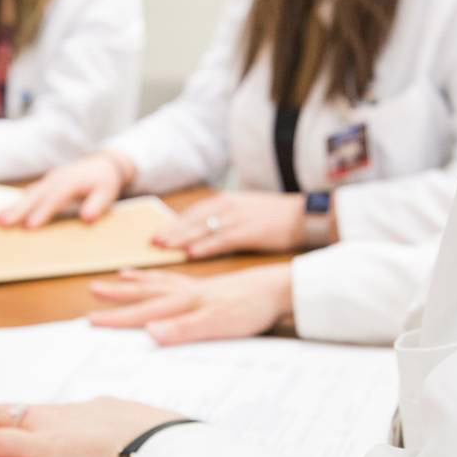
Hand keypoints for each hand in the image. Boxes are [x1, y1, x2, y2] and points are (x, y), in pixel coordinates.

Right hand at [0, 152, 131, 227]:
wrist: (104, 163)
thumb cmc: (105, 182)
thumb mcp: (107, 193)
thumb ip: (97, 205)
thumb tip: (87, 218)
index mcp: (70, 182)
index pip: (54, 199)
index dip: (41, 213)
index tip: (29, 227)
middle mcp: (56, 179)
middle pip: (34, 196)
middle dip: (17, 210)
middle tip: (1, 223)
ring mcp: (49, 180)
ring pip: (28, 194)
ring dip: (12, 207)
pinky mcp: (46, 183)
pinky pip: (29, 193)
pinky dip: (17, 203)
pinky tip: (5, 213)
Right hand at [89, 265, 293, 344]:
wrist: (279, 288)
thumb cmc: (250, 308)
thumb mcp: (217, 325)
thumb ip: (183, 330)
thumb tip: (150, 333)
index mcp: (183, 303)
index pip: (143, 312)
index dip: (116, 317)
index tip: (90, 319)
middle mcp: (186, 292)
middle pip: (145, 292)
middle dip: (118, 293)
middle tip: (93, 289)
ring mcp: (197, 288)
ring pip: (159, 282)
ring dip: (138, 281)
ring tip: (120, 276)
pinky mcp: (210, 287)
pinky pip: (175, 279)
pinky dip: (161, 277)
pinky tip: (163, 279)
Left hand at [154, 191, 305, 257]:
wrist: (305, 215)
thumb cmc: (274, 218)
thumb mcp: (244, 213)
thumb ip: (222, 221)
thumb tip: (199, 235)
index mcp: (225, 202)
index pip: (193, 213)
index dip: (172, 223)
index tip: (154, 233)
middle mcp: (228, 207)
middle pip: (193, 220)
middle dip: (171, 231)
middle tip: (151, 243)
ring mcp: (238, 218)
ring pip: (203, 228)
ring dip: (181, 238)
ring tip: (163, 248)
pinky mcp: (250, 231)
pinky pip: (222, 240)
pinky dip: (205, 247)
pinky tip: (191, 254)